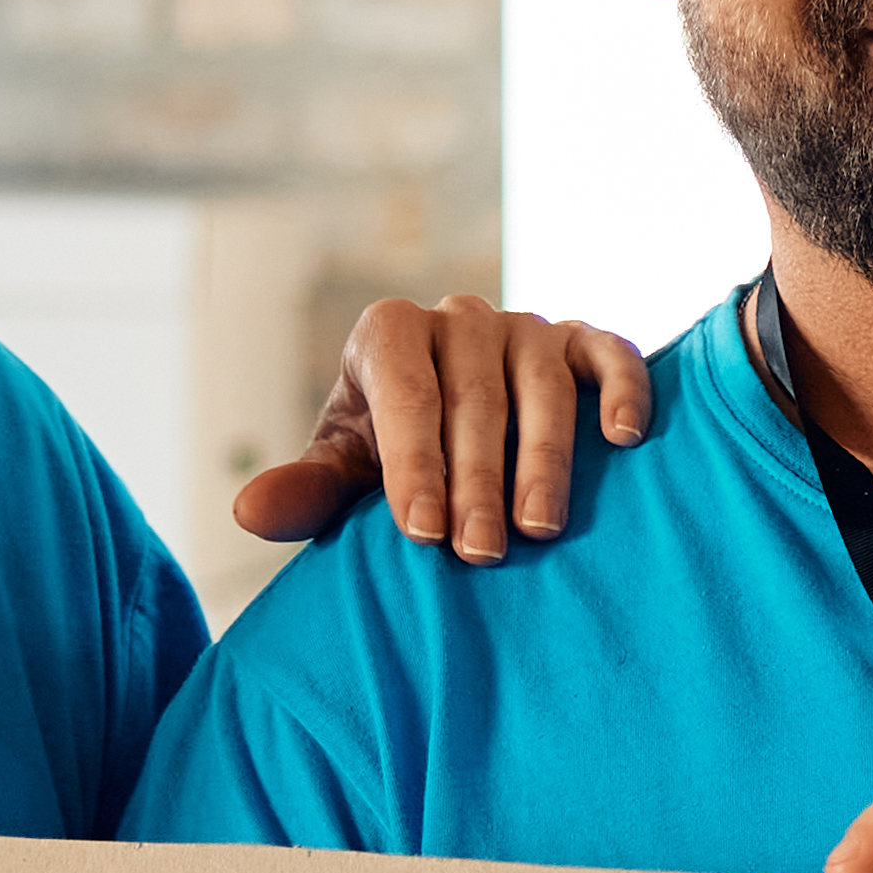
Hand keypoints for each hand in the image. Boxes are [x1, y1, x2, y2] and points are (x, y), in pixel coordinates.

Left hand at [234, 299, 660, 558]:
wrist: (454, 423)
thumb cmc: (395, 452)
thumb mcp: (346, 469)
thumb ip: (307, 489)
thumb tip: (248, 512)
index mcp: (388, 335)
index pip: (406, 395)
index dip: (414, 463)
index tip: (422, 534)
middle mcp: (457, 319)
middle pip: (475, 399)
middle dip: (477, 481)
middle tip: (480, 553)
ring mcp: (524, 326)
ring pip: (542, 385)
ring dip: (544, 460)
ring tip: (541, 529)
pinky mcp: (580, 339)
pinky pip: (608, 354)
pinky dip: (622, 390)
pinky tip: (623, 440)